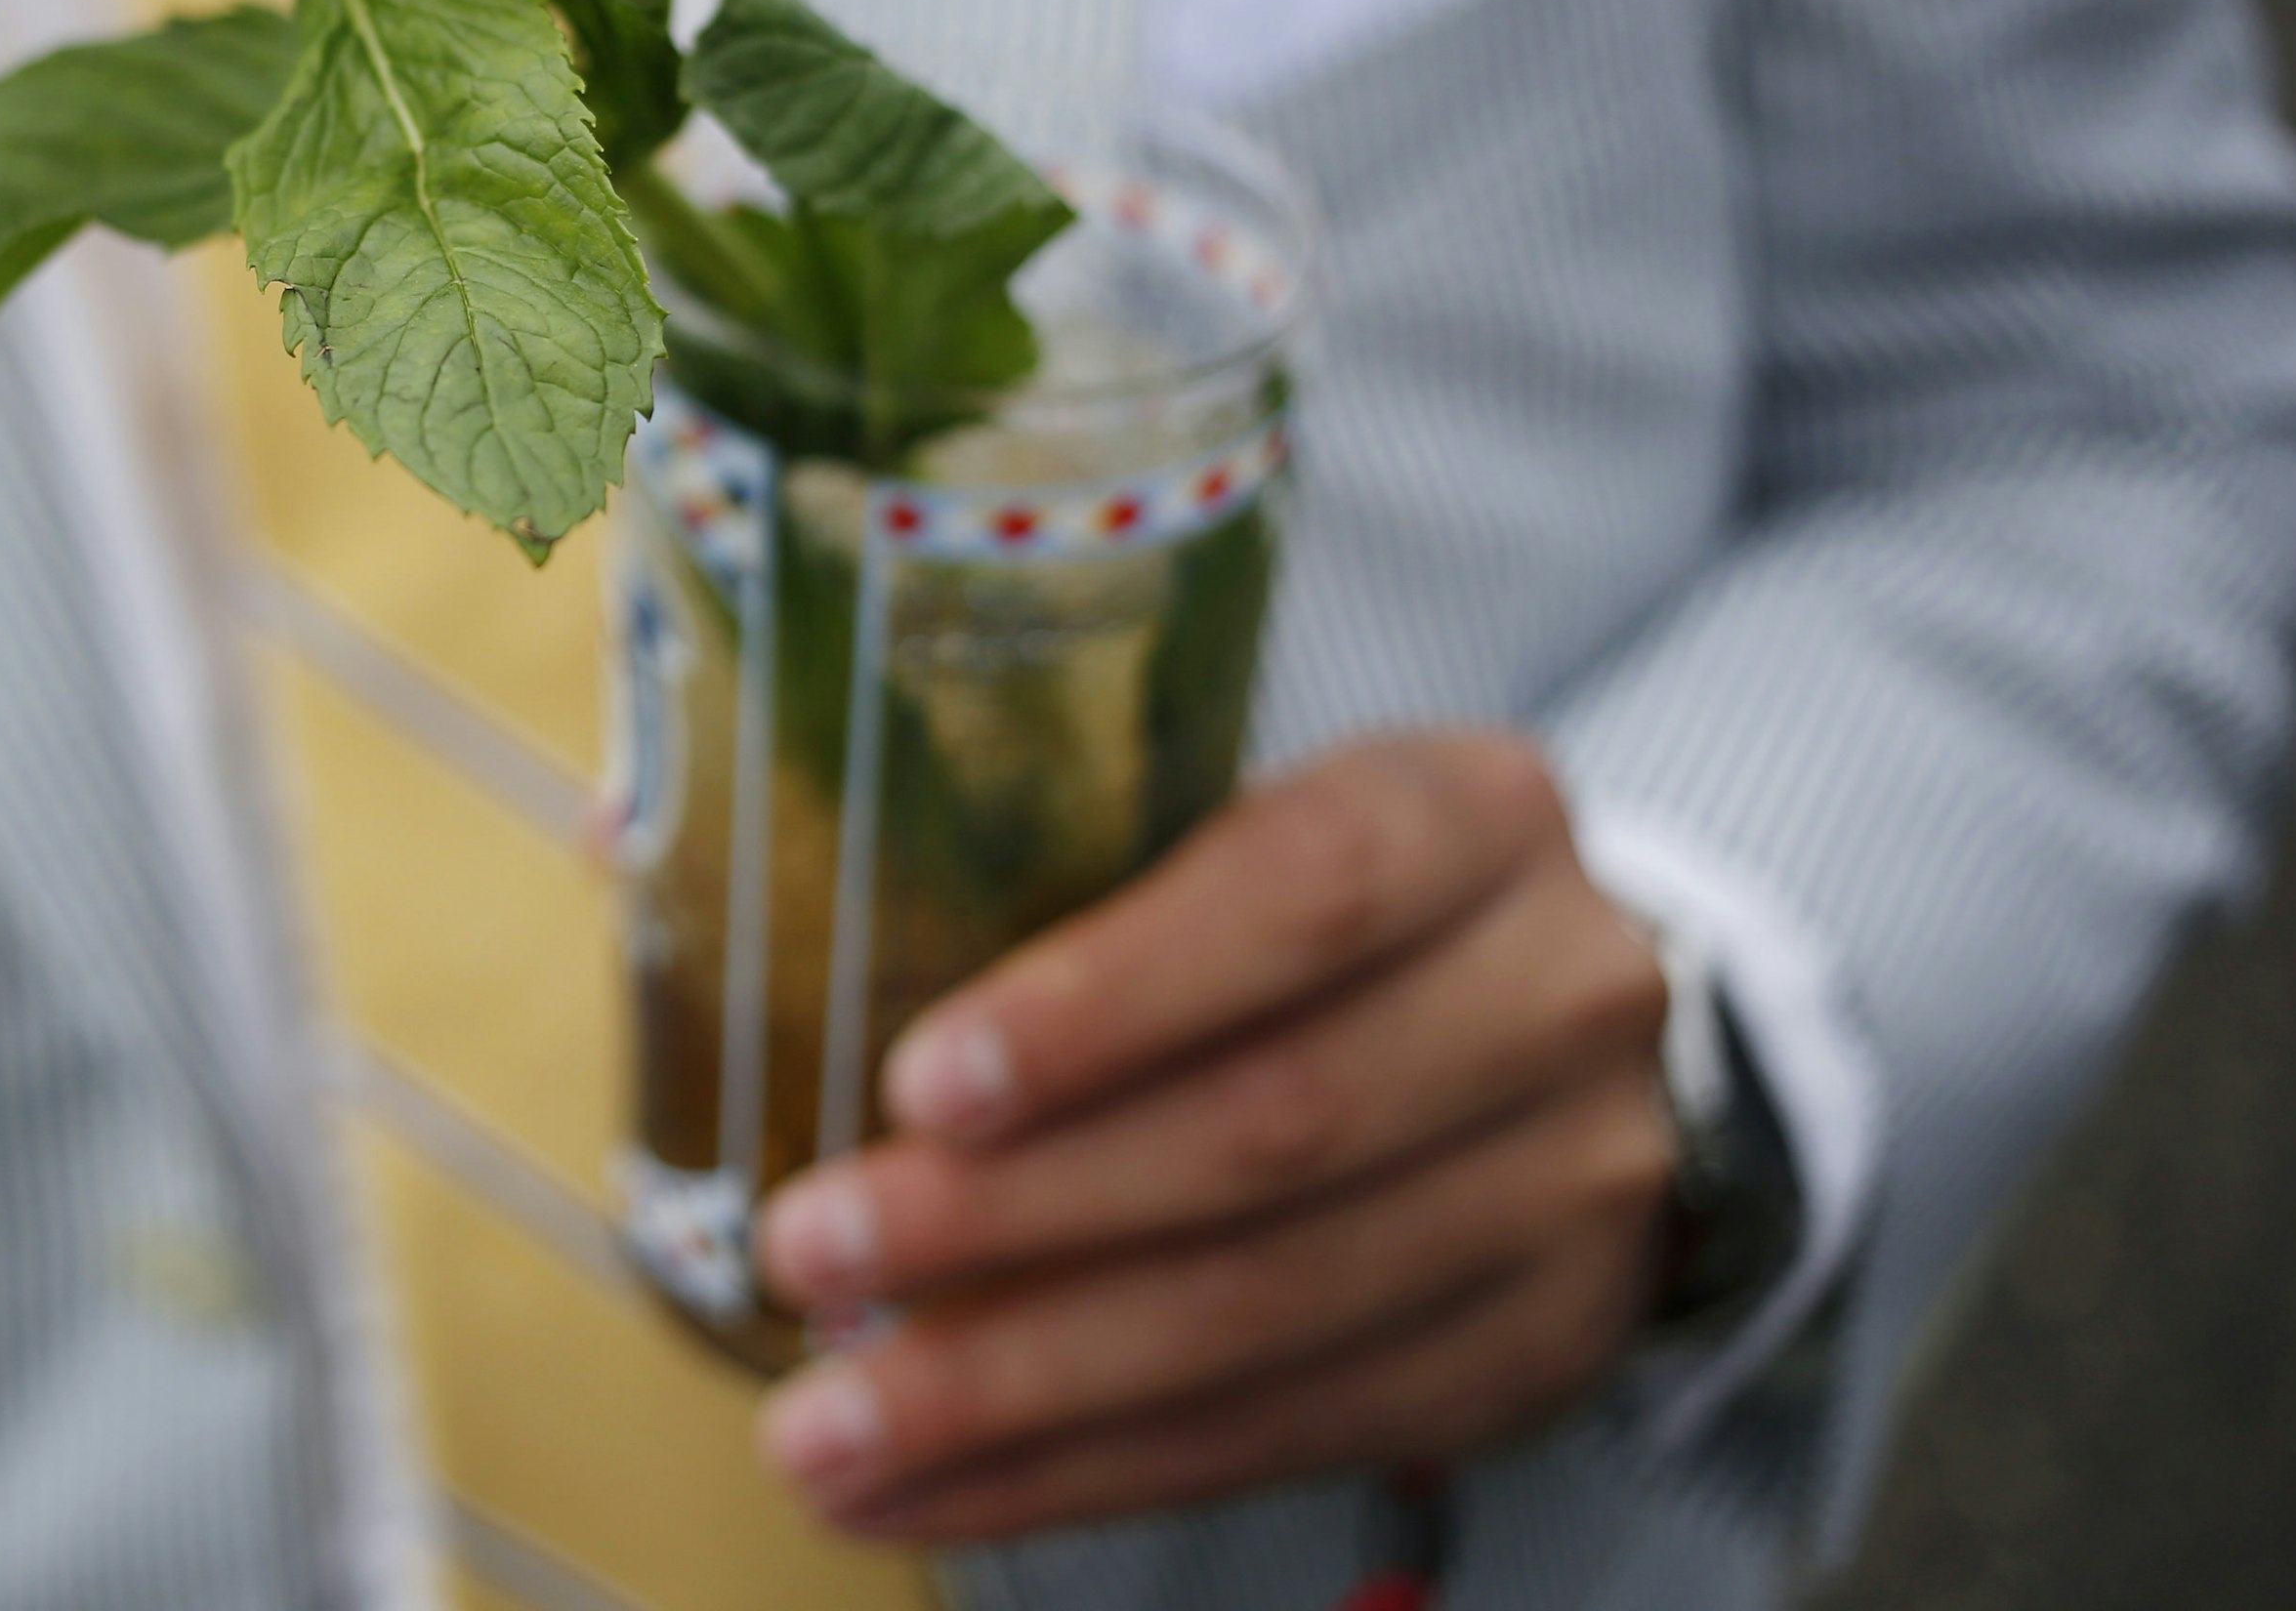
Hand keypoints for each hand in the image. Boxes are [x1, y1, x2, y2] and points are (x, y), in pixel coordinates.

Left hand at [750, 730, 1675, 1543]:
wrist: (1549, 1024)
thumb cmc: (1322, 906)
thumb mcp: (1231, 812)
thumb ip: (1053, 874)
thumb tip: (730, 940)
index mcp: (1466, 812)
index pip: (1302, 895)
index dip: (1107, 999)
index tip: (923, 1082)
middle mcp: (1553, 997)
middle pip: (1269, 1128)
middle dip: (1012, 1215)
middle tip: (813, 1251)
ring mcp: (1566, 1193)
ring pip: (1268, 1312)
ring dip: (1020, 1387)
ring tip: (834, 1421)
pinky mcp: (1527, 1353)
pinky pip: (1282, 1433)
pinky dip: (1083, 1471)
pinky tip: (936, 1483)